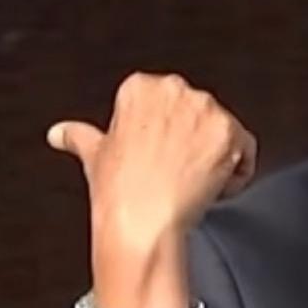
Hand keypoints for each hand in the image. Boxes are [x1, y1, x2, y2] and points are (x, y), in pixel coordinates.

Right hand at [47, 72, 256, 307]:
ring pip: (226, 133)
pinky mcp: (232, 133)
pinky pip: (247, 151)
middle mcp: (176, 90)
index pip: (170, 106)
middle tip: (176, 172)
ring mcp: (206, 110)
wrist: (143, 220)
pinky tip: (210, 187)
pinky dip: (236, 173)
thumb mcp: (95, 155)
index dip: (167, 138)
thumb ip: (80, 135)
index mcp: (141, 87)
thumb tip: (61, 133)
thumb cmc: (120, 191)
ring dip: (216, 158)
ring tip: (190, 182)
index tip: (159, 157)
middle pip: (201, 117)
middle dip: (194, 144)